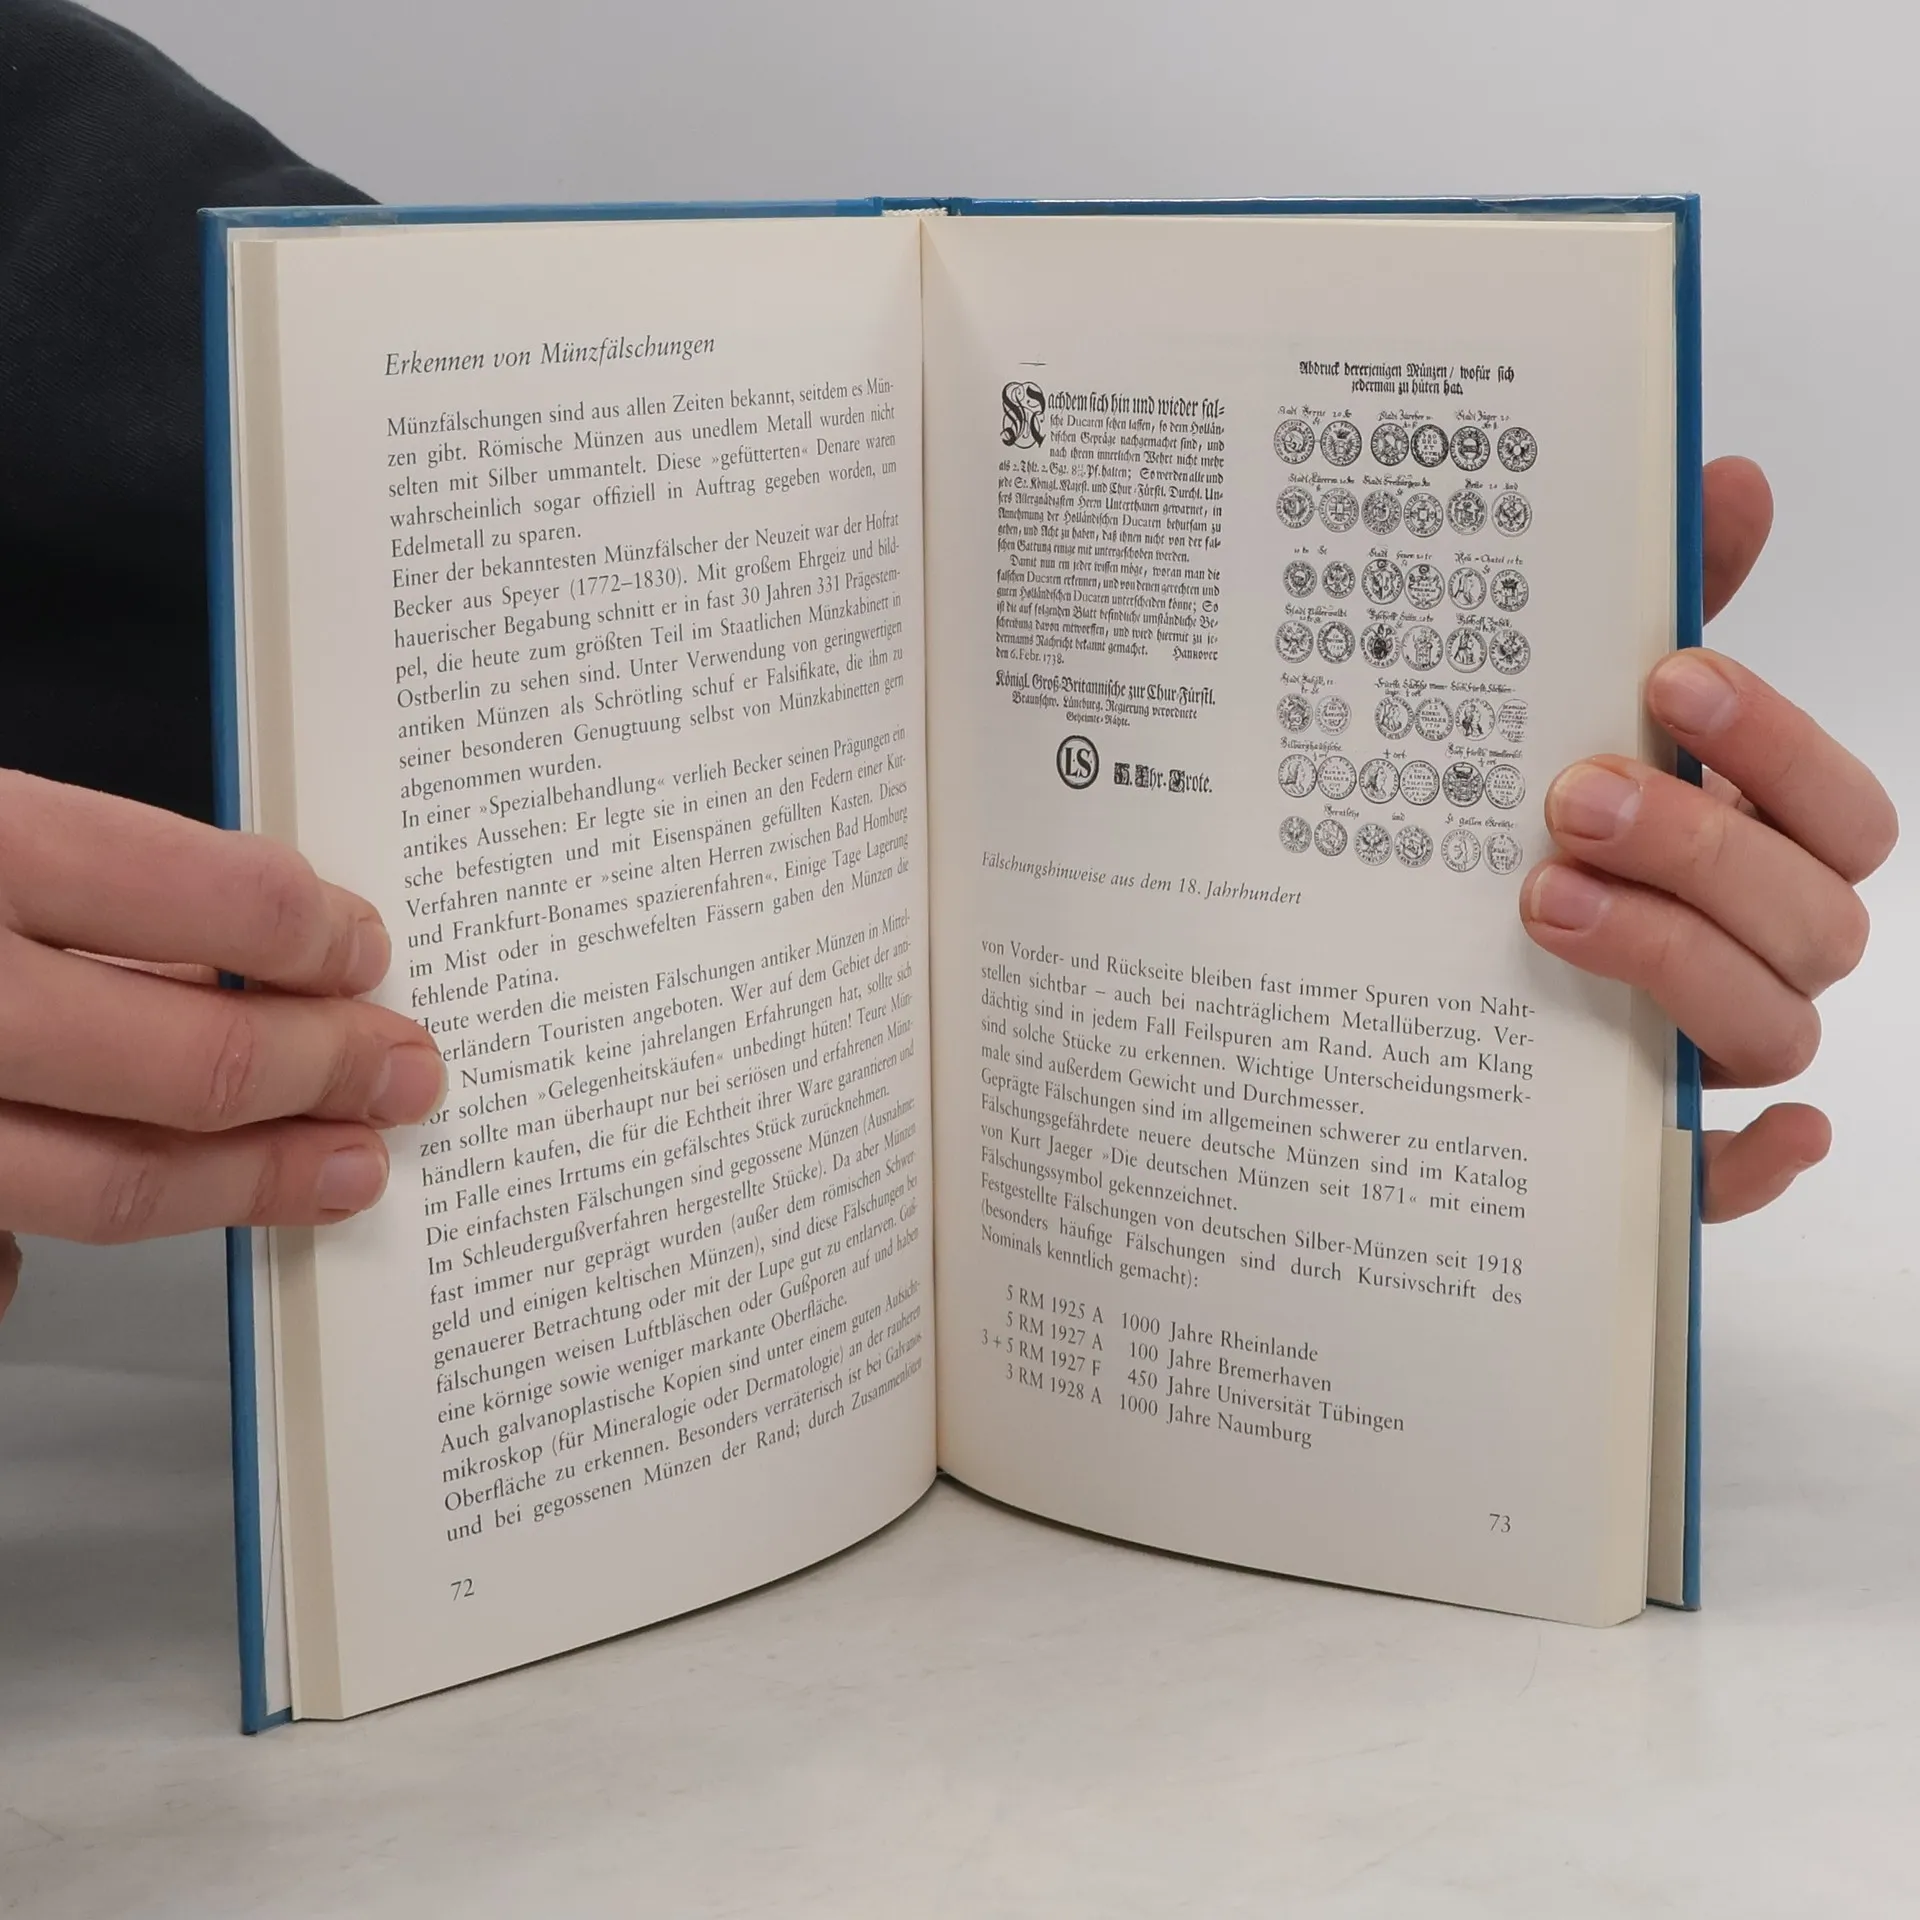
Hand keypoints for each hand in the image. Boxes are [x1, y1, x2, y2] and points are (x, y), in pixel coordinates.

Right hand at [0, 774, 444, 1320]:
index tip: (368, 951)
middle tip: (407, 1075)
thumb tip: (251, 946)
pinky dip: (92, 1223)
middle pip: (194, 1061)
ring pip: (114, 1184)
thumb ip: (91, 879)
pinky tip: (164, 1198)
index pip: (209, 896)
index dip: (317, 934)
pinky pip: (9, 1242)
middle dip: (333, 1073)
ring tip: (346, 1171)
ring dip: (258, 1184)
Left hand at [1521, 457, 1896, 1221]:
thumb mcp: (1590, 722)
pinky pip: (1725, 1181)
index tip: (1666, 678)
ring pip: (1772, 1032)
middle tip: (1572, 797)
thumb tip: (1724, 474)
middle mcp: (1762, 951)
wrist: (1437, 966)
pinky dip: (1746, 1167)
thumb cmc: (1554, 832)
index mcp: (1769, 849)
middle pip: (1813, 920)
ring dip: (1679, 965)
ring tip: (1545, 902)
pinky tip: (1731, 1133)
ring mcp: (1712, 1048)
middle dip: (1702, 850)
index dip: (1777, 742)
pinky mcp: (1656, 1143)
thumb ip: (1672, 609)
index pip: (1842, 809)